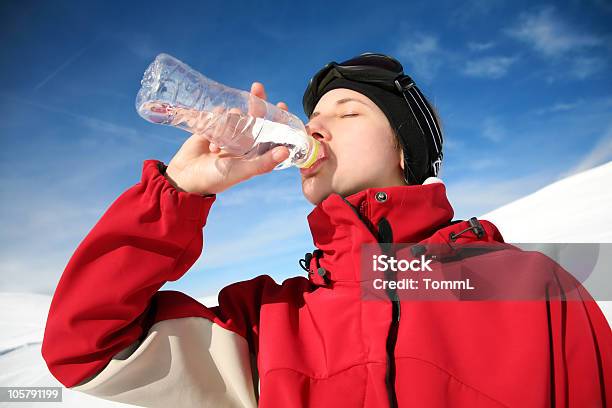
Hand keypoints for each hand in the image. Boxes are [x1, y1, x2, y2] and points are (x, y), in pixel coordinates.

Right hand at [164, 82, 289, 194]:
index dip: (278, 118)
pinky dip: (215, 119)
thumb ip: (263, 163)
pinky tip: (208, 136)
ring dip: (230, 120)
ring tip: (218, 143)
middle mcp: (244, 141)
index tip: (281, 104)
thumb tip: (285, 152)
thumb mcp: (242, 171)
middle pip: (255, 116)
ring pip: (235, 115)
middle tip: (257, 87)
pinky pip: (218, 114)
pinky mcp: (213, 126)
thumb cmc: (218, 178)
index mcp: (255, 151)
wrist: (187, 175)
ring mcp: (229, 133)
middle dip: (256, 102)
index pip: (271, 131)